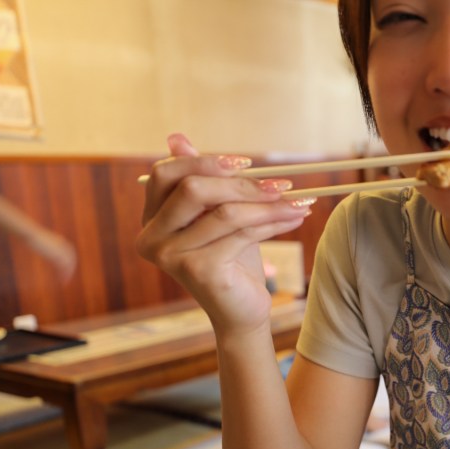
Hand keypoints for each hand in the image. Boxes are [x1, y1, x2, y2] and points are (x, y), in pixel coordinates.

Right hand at [137, 134, 312, 336]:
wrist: (241, 310)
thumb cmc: (231, 259)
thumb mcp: (216, 214)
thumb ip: (200, 180)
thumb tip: (175, 137)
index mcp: (151, 219)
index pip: (166, 174)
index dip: (205, 161)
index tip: (246, 162)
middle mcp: (151, 238)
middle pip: (193, 189)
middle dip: (242, 183)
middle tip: (281, 185)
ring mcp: (171, 256)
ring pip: (225, 212)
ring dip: (268, 204)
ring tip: (298, 202)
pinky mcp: (198, 270)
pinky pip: (241, 233)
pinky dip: (273, 222)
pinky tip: (295, 218)